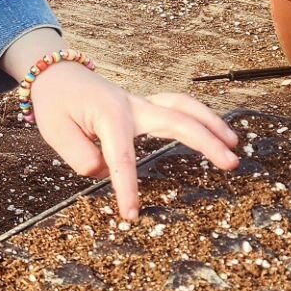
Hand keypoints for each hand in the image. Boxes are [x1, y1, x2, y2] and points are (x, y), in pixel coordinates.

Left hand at [28, 65, 240, 219]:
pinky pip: (176, 108)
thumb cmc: (55, 102)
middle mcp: (132, 106)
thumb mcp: (56, 132)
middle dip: (205, 140)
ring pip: (183, 107)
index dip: (128, 188)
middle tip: (230, 162)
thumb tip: (107, 172)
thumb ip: (81, 157)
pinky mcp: (143, 108)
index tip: (131, 215)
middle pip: (176, 119)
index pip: (122, 158)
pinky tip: (214, 132)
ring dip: (211, 123)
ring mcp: (140, 104)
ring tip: (234, 145)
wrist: (56, 74)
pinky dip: (198, 117)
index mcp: (109, 114)